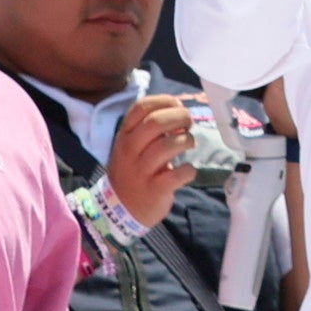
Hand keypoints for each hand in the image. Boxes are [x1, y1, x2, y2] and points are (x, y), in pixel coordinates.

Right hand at [107, 92, 198, 229]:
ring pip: (166, 146)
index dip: (165, 101)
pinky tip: (187, 170)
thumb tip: (180, 110)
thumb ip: (150, 129)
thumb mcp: (132, 147)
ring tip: (189, 143)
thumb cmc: (133, 171)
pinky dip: (188, 170)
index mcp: (125, 136)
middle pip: (155, 123)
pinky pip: (176, 175)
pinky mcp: (154, 191)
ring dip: (186, 140)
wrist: (121, 210)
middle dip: (179, 117)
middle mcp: (129, 151)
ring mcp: (140, 172)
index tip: (178, 105)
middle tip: (189, 123)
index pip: (141, 107)